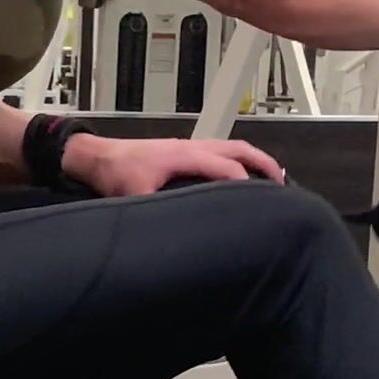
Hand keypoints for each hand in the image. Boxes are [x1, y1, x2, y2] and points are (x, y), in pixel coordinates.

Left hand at [67, 134, 286, 198]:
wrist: (94, 156)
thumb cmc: (114, 173)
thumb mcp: (135, 196)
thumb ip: (159, 212)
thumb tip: (179, 233)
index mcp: (187, 155)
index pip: (229, 168)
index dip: (249, 186)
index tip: (266, 206)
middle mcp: (193, 146)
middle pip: (240, 149)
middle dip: (265, 165)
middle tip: (285, 187)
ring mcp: (190, 145)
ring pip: (232, 147)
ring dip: (254, 161)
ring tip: (272, 181)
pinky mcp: (184, 150)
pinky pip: (220, 151)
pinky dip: (238, 161)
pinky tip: (240, 179)